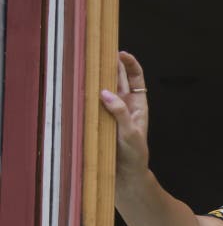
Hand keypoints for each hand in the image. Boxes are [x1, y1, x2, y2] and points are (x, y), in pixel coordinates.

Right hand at [100, 51, 150, 180]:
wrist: (126, 174)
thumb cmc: (134, 154)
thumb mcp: (130, 134)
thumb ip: (120, 113)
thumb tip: (105, 93)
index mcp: (138, 105)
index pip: (136, 78)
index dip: (130, 64)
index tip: (120, 53)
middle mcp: (125, 105)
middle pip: (119, 78)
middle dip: (111, 64)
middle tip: (99, 51)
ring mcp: (111, 111)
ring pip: (105, 88)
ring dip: (98, 77)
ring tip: (89, 64)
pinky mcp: (100, 119)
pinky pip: (94, 103)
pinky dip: (88, 93)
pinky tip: (80, 86)